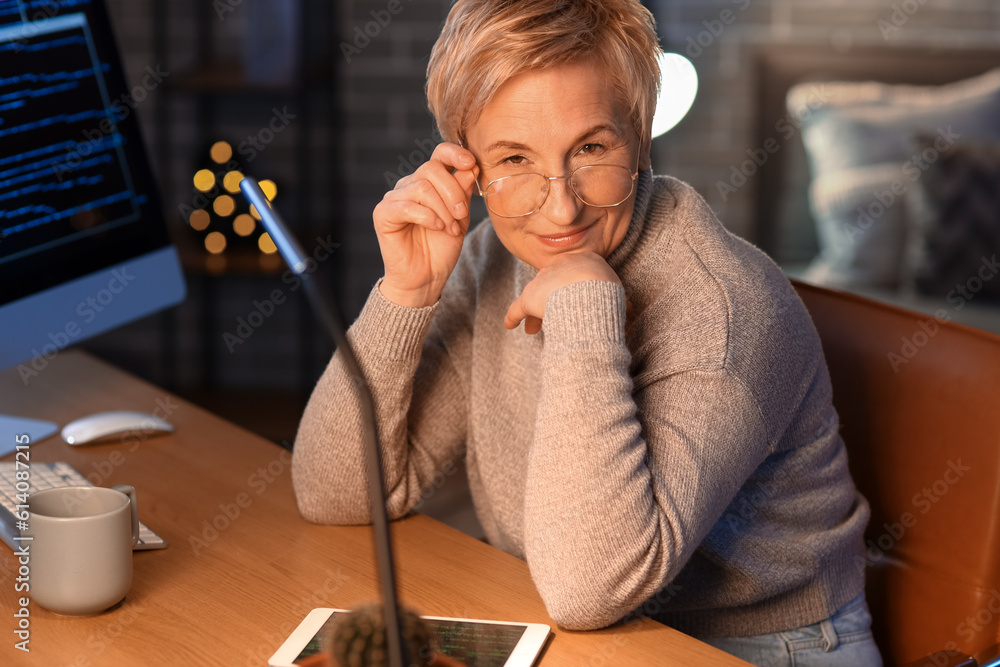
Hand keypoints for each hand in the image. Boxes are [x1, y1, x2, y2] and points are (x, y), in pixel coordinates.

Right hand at [373, 142, 478, 307]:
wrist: (425, 278)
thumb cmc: (442, 248)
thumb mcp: (460, 217)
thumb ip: (463, 192)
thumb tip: (470, 167)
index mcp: (430, 182)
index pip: (439, 154)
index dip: (455, 153)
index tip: (472, 163)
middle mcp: (409, 185)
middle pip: (431, 169)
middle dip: (453, 192)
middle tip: (462, 216)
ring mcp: (394, 198)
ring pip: (422, 187)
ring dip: (442, 209)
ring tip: (450, 229)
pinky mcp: (383, 213)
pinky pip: (407, 205)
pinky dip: (427, 216)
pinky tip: (437, 228)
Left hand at [504, 252, 620, 333]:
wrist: (591, 296)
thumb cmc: (607, 294)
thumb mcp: (615, 287)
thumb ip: (610, 293)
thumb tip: (621, 307)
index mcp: (580, 259)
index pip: (570, 273)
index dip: (570, 288)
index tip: (572, 300)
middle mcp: (558, 266)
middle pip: (551, 284)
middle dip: (550, 300)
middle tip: (552, 315)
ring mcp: (541, 281)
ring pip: (536, 297)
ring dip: (536, 313)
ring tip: (534, 330)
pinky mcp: (529, 298)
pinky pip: (518, 309)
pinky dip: (514, 317)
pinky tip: (510, 325)